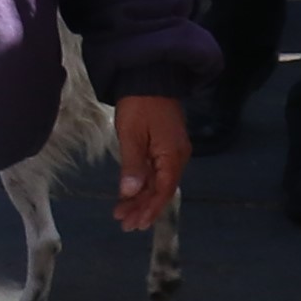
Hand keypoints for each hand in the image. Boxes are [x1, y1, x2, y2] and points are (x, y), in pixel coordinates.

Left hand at [109, 90, 188, 229]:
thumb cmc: (139, 105)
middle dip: (143, 208)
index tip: (134, 223)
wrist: (149, 77)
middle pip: (161, 189)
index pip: (163, 190)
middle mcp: (177, 157)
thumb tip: (131, 193)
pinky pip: (155, 171)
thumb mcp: (131, 135)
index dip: (149, 209)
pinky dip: (143, 184)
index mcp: (172, 156)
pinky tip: (131, 194)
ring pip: (157, 182)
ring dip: (141, 198)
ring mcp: (172, 151)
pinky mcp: (164, 146)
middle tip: (124, 224)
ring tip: (123, 213)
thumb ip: (132, 166)